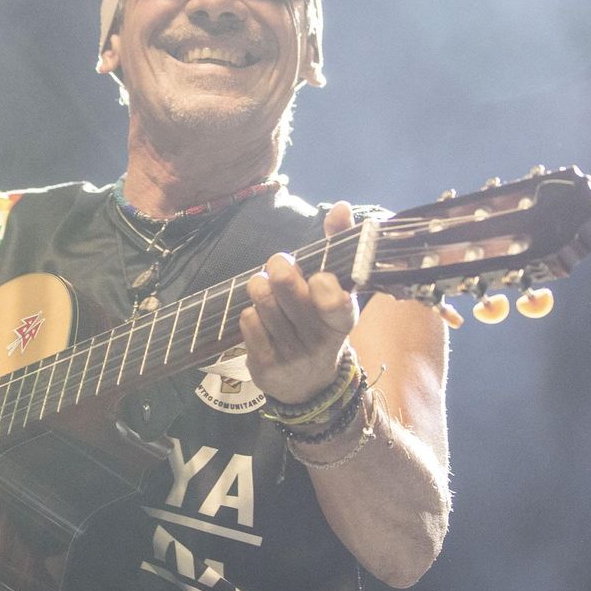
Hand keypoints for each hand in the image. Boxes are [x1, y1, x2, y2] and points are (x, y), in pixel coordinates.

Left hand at [241, 201, 359, 403]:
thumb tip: (340, 206)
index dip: (323, 285)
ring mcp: (292, 355)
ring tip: (265, 286)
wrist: (310, 383)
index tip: (317, 276)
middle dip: (277, 268)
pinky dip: (250, 313)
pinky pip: (247, 322)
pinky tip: (261, 317)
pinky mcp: (267, 366)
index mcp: (343, 318)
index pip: (335, 302)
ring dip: (259, 287)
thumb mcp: (338, 289)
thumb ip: (339, 245)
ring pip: (262, 302)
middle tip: (278, 264)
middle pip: (284, 290)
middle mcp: (319, 340)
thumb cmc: (322, 321)